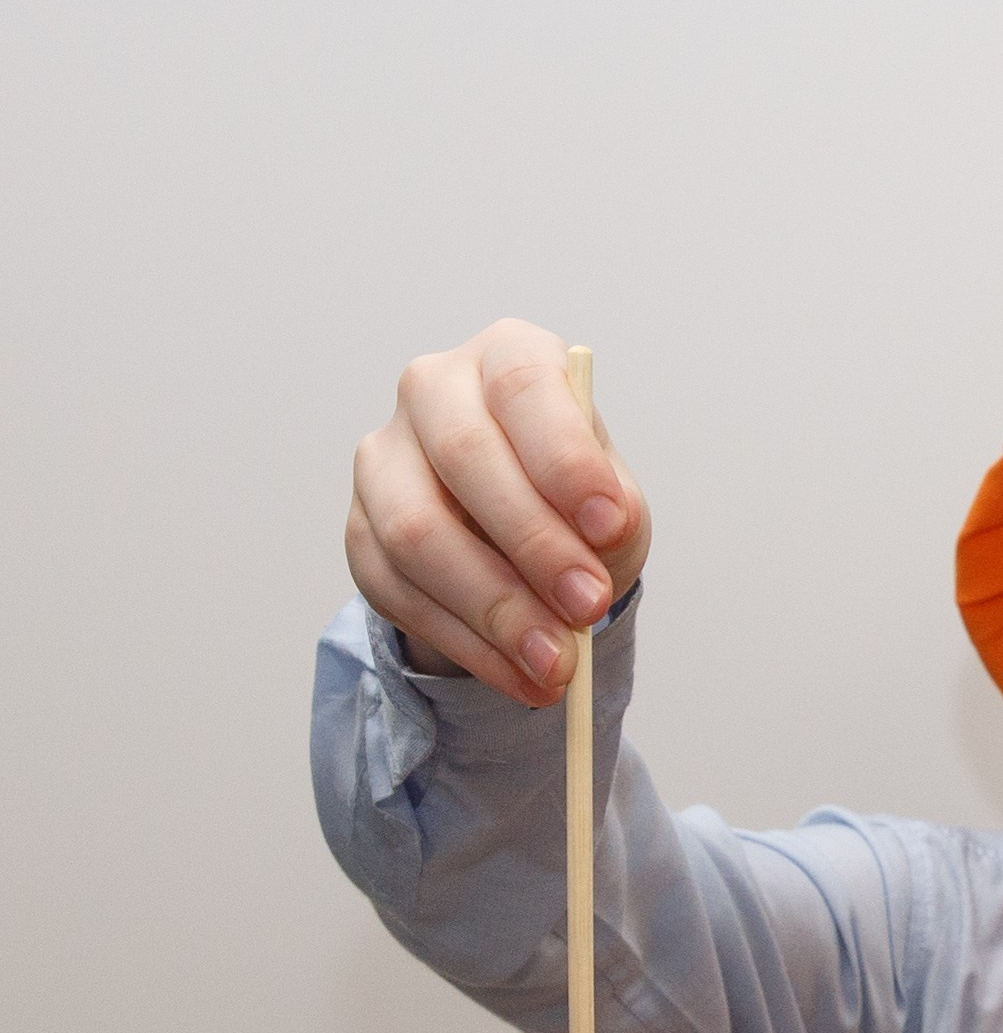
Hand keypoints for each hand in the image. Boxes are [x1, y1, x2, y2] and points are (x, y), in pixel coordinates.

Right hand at [347, 319, 652, 703]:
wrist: (521, 539)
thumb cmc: (573, 502)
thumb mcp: (614, 503)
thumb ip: (613, 514)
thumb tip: (602, 536)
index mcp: (507, 357)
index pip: (524, 387)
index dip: (565, 458)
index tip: (610, 526)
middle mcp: (433, 390)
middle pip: (464, 457)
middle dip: (534, 544)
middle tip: (588, 608)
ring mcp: (383, 459)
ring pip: (418, 532)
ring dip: (495, 609)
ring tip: (557, 665)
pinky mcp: (359, 530)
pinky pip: (400, 592)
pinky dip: (468, 644)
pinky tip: (518, 674)